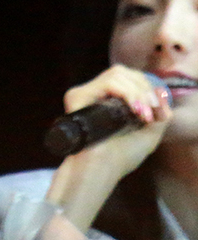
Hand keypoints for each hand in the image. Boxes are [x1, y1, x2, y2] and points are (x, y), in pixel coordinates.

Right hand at [48, 65, 171, 229]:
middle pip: (123, 72)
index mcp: (109, 100)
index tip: (156, 108)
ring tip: (144, 113)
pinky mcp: (78, 95)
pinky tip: (136, 110)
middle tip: (151, 110)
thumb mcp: (150, 133)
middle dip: (143, 88)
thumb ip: (160, 112)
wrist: (103, 167)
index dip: (145, 87)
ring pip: (116, 74)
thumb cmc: (122, 156)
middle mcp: (96, 94)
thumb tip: (161, 91)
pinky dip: (128, 94)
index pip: (128, 78)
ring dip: (137, 92)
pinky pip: (108, 83)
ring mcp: (86, 93)